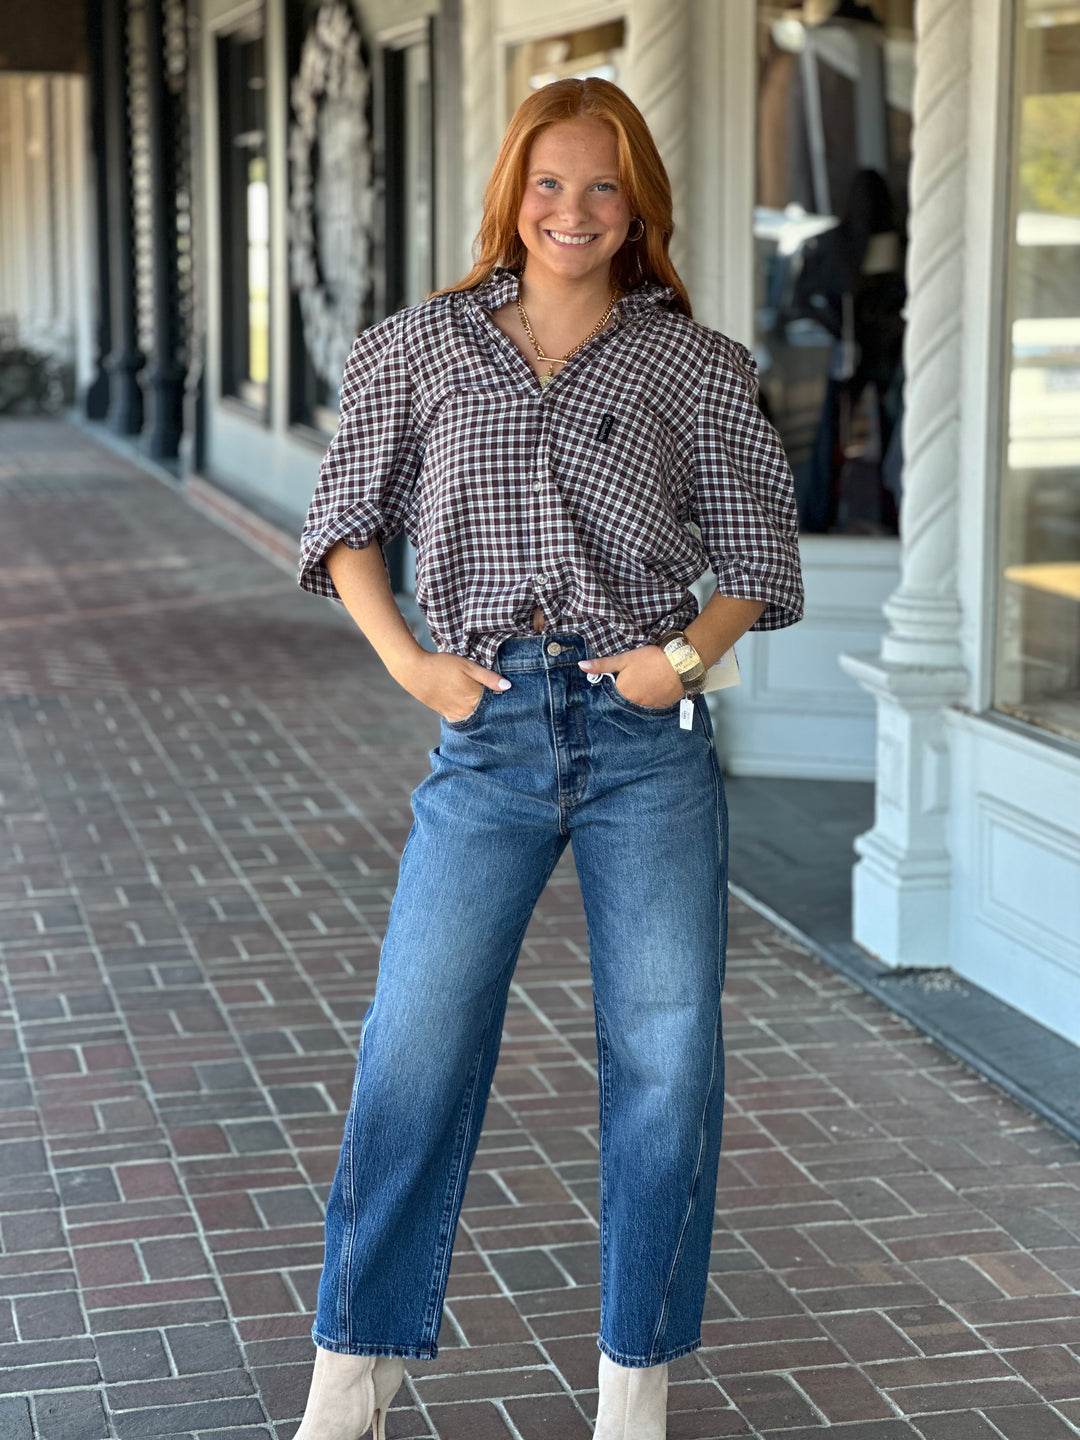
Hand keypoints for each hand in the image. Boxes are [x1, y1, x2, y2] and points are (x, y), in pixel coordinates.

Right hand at [394, 650, 510, 721]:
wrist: (414, 671)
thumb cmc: (442, 665)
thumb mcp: (467, 666)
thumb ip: (488, 678)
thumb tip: (508, 687)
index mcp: (474, 698)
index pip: (496, 708)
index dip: (505, 706)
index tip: (514, 705)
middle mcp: (466, 710)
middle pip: (486, 716)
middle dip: (495, 713)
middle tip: (507, 712)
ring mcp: (455, 714)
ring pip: (475, 720)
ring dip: (482, 716)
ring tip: (490, 711)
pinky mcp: (446, 714)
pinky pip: (462, 720)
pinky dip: (469, 717)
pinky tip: (473, 711)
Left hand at [578, 646, 683, 706]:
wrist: (680, 662)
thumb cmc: (650, 658)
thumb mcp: (624, 658)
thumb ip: (602, 665)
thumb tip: (581, 665)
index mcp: (623, 692)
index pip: (614, 694)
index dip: (617, 685)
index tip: (623, 678)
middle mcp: (635, 703)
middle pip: (627, 700)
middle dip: (630, 691)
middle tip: (638, 677)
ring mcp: (650, 706)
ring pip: (641, 703)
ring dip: (642, 695)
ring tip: (649, 681)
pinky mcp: (664, 706)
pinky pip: (654, 704)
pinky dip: (654, 697)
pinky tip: (658, 686)